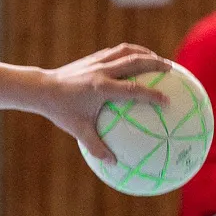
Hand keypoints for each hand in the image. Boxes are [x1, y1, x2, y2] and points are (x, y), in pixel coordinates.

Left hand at [40, 43, 170, 161]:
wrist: (42, 88)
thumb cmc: (61, 111)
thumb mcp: (78, 130)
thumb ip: (97, 147)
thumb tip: (114, 164)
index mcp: (100, 88)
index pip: (132, 90)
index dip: (151, 94)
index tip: (167, 101)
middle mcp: (102, 71)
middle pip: (135, 61)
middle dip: (156, 63)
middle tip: (173, 69)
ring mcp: (98, 61)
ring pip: (127, 51)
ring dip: (146, 53)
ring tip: (160, 60)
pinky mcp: (94, 58)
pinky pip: (118, 51)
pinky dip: (132, 53)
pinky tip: (140, 59)